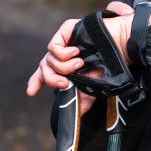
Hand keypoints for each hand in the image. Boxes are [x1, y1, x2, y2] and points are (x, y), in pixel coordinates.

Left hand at [26, 1, 135, 116]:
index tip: (31, 92)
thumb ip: (81, 102)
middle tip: (65, 83)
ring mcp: (63, 42)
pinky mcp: (65, 31)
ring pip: (48, 60)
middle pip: (44, 68)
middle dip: (52, 80)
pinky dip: (64, 55)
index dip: (36, 82)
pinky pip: (53, 48)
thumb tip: (75, 118)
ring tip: (80, 64)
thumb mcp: (92, 89)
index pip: (45, 74)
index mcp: (65, 66)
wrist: (120, 47)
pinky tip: (77, 53)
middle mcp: (62, 54)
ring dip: (64, 67)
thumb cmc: (109, 65)